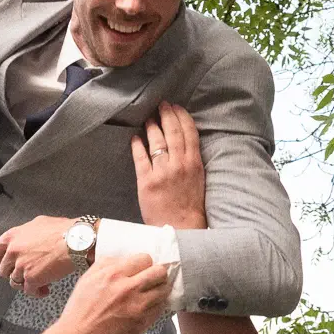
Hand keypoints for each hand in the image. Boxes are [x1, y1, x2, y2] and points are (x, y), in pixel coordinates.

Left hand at [0, 215, 75, 294]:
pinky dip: (37, 292)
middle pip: (3, 270)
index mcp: (13, 236)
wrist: (77, 240)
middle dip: (14, 274)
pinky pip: (29, 291)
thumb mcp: (39, 224)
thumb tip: (27, 239)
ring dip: (26, 284)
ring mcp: (21, 265)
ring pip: (15, 282)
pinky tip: (45, 289)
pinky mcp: (31, 278)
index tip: (6, 265)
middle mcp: (13, 251)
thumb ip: (27, 235)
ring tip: (39, 282)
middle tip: (26, 274)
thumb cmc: (64, 230)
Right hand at [29, 253, 171, 333]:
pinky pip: (160, 308)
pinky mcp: (143, 323)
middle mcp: (128, 288)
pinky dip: (156, 306)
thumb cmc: (80, 310)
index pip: (145, 258)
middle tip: (151, 280)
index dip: (143, 263)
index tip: (141, 269)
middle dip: (157, 274)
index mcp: (113, 274)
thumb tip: (124, 259)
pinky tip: (146, 307)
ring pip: (164, 290)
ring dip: (159, 290)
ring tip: (151, 294)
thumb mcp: (87, 279)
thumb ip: (106, 264)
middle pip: (160, 272)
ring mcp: (138, 307)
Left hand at [131, 103, 206, 227]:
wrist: (181, 228)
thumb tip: (185, 142)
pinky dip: (137, 145)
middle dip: (166, 114)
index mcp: (194, 162)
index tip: (176, 106)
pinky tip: (135, 138)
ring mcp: (162, 171)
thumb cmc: (190, 205)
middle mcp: (179, 164)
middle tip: (161, 104)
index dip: (181, 116)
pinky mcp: (147, 181)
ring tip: (148, 119)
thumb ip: (192, 160)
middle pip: (172, 131)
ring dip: (151, 126)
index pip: (189, 131)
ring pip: (157, 141)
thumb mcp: (199, 178)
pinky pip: (141, 158)